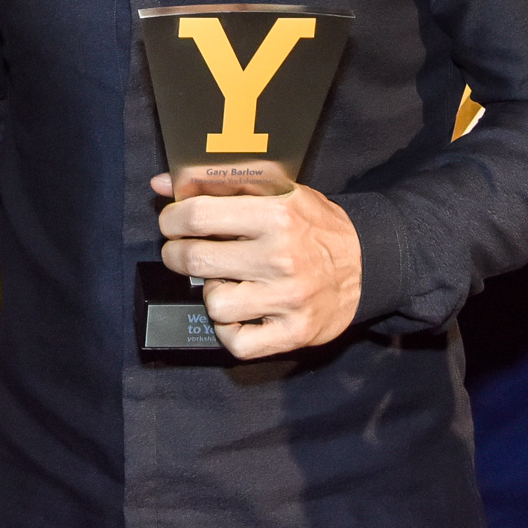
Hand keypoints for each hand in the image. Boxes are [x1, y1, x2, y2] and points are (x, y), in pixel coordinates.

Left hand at [152, 176, 361, 359]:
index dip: (172, 219)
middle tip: (183, 251)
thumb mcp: (276, 192)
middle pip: (197, 260)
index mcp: (276, 215)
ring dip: (211, 293)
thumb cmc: (313, 225)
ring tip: (225, 281)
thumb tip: (159, 184)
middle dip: (177, 255)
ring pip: (214, 304)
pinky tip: (238, 313)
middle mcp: (281, 257)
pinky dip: (229, 331)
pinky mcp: (295, 332)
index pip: (198, 216)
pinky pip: (237, 343)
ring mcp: (288, 299)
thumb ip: (219, 186)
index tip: (172, 222)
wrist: (367, 263)